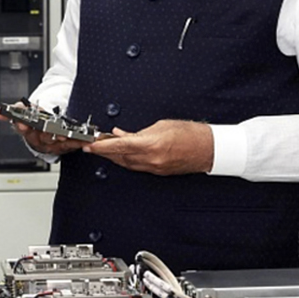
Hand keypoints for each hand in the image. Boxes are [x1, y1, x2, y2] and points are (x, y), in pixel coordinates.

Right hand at [0, 103, 83, 156]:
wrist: (48, 130)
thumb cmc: (36, 120)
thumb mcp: (24, 112)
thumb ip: (13, 110)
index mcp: (28, 131)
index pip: (23, 128)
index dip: (22, 125)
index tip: (22, 122)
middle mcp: (39, 139)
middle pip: (41, 136)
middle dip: (46, 133)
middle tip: (50, 130)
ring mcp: (52, 144)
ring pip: (56, 142)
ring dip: (62, 139)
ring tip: (66, 135)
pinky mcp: (64, 147)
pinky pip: (71, 145)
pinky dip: (77, 142)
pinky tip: (82, 139)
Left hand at [82, 119, 213, 174]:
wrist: (208, 148)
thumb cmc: (190, 134)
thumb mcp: (161, 125)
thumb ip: (138, 132)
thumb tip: (122, 134)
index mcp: (151, 145)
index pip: (119, 146)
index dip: (101, 147)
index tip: (90, 146)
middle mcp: (151, 159)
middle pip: (119, 157)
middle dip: (104, 152)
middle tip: (93, 145)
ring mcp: (155, 168)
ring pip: (126, 164)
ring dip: (114, 156)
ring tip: (104, 148)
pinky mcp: (158, 172)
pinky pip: (136, 167)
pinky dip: (127, 160)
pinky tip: (122, 153)